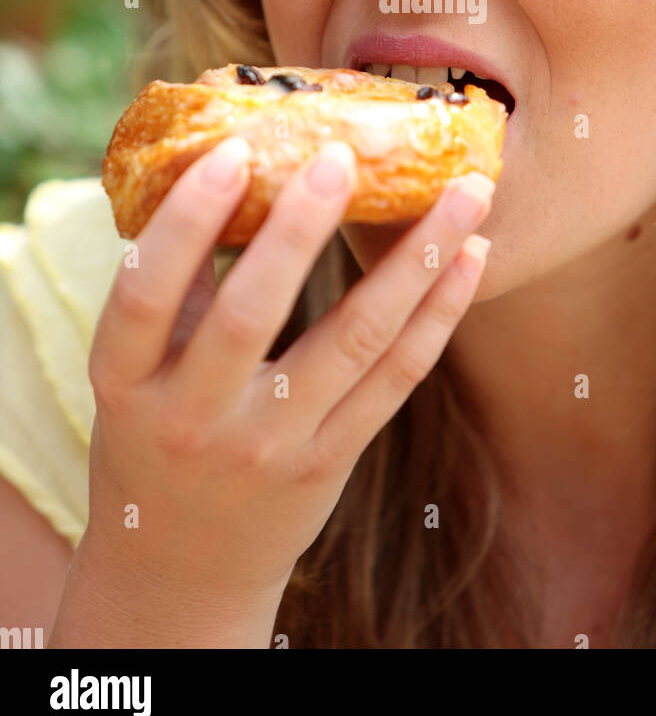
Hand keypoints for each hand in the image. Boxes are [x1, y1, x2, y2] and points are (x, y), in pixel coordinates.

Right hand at [76, 137, 493, 628]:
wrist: (182, 565)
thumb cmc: (156, 431)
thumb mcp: (135, 372)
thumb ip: (176, 288)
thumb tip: (232, 165)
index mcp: (127, 384)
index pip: (146, 294)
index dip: (186, 222)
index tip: (234, 150)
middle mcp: (195, 420)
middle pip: (250, 316)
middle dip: (299, 232)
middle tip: (343, 157)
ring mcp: (270, 446)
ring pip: (352, 342)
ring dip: (415, 260)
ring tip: (464, 192)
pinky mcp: (331, 462)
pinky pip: (395, 378)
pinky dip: (437, 312)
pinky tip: (469, 256)